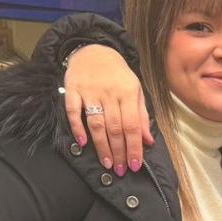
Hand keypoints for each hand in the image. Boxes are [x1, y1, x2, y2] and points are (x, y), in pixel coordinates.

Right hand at [62, 44, 154, 177]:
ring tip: (107, 163)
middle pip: (115, 128)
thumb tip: (148, 141)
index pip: (133, 125)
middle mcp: (110, 93)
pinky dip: (77, 128)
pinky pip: (73, 111)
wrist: (94, 50)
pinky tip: (83, 143)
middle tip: (120, 170)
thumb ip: (141, 115)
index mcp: (128, 93)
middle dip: (119, 152)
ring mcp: (90, 91)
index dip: (134, 147)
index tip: (135, 165)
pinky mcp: (73, 90)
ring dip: (102, 146)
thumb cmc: (118, 75)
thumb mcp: (136, 91)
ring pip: (96, 123)